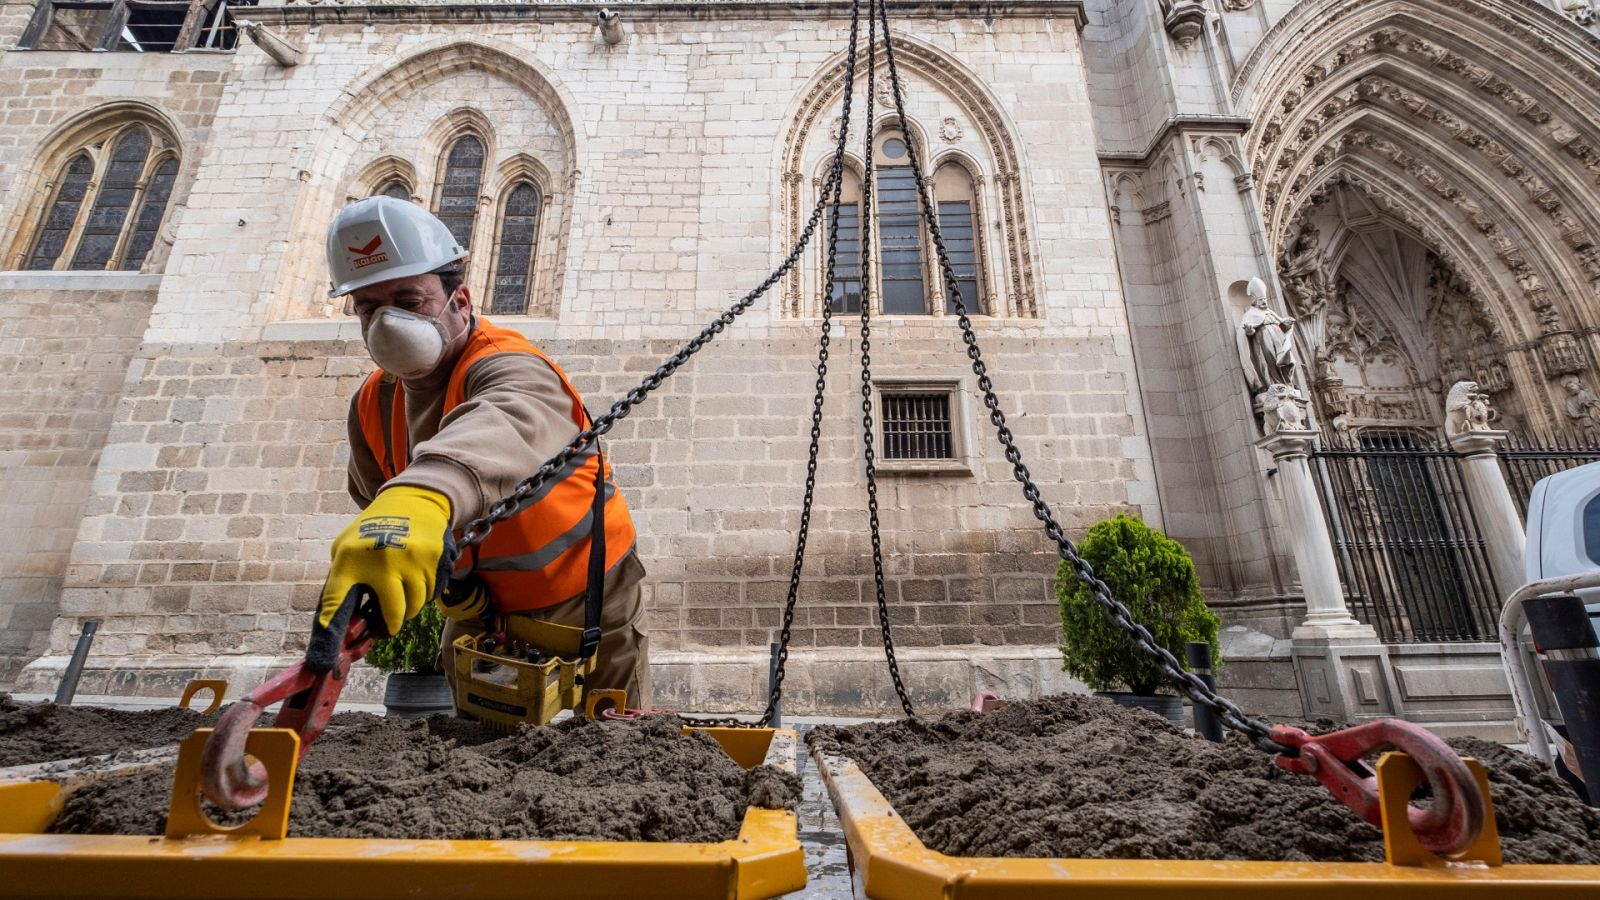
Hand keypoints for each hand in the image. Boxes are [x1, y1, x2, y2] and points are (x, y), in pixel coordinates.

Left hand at [318, 486, 451, 637]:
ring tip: (404, 591)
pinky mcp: (434, 559)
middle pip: (392, 614)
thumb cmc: (373, 530)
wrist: (412, 502)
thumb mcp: (346, 546)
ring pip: (416, 605)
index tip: (323, 658)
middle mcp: (382, 561)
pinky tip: (419, 578)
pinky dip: (426, 593)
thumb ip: (343, 578)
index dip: (330, 627)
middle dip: (392, 623)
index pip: (336, 599)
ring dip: (411, 606)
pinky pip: (432, 593)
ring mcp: (412, 560)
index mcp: (352, 559)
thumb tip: (338, 618)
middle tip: (390, 624)